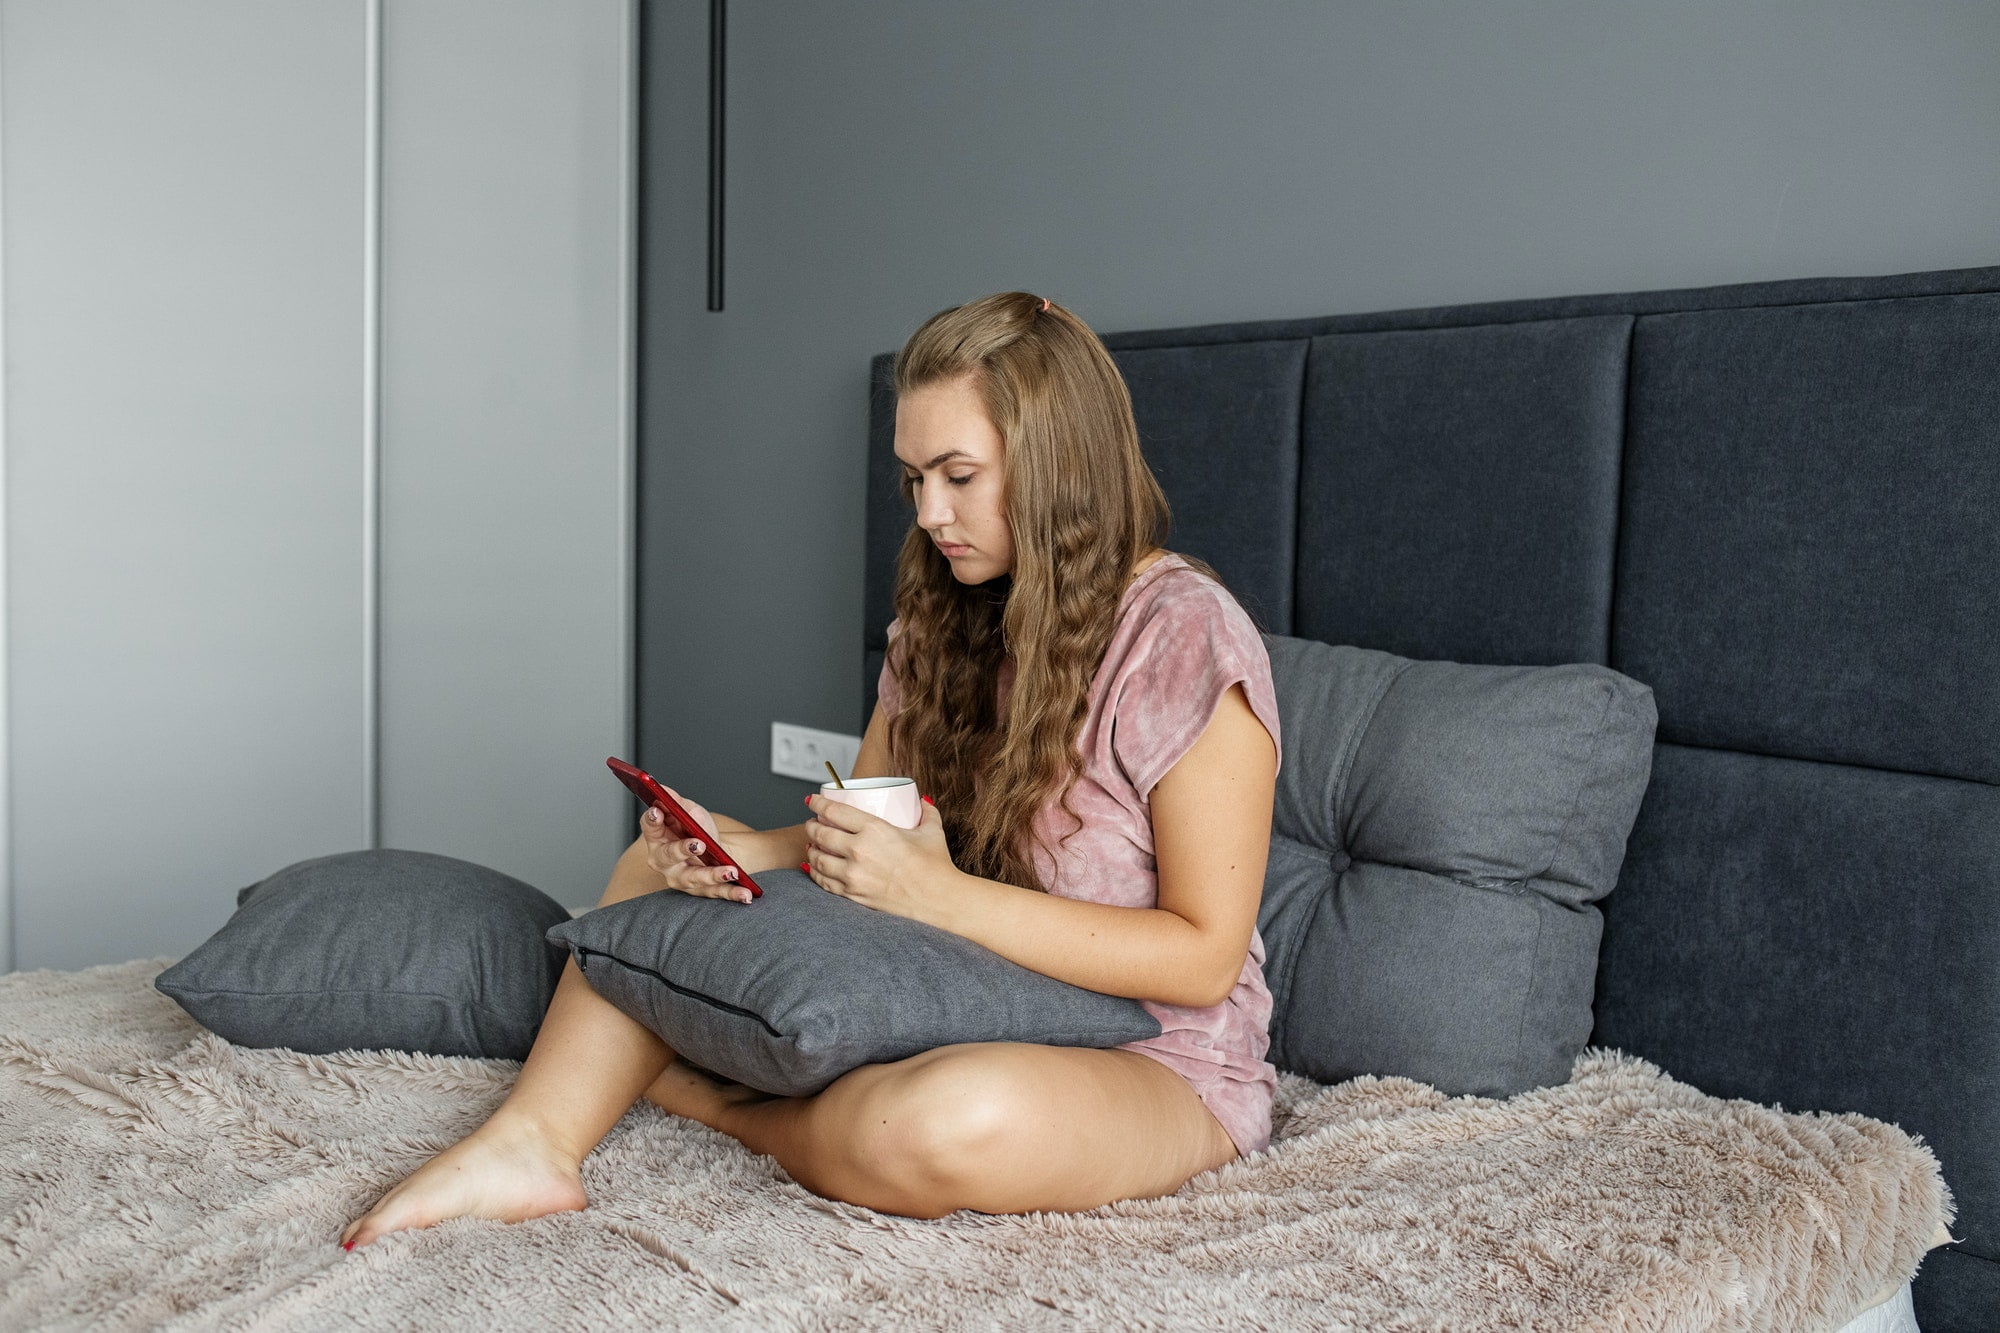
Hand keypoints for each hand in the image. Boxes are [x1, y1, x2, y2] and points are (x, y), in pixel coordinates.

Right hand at [640, 786, 748, 901]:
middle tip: (699, 843)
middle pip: (668, 856)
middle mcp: (665, 862)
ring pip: (694, 878)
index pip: (650, 828)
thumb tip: (663, 790)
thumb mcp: (689, 811)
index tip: (658, 812)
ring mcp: (683, 878)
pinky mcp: (702, 890)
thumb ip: (676, 802)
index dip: (652, 820)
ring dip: (712, 875)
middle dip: (683, 850)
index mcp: (657, 838)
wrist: (716, 850)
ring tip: (731, 871)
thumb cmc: (697, 830)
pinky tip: (745, 894)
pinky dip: (732, 893)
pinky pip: (717, 892)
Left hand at [802, 792, 958, 922]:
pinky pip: (824, 881)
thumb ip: (926, 812)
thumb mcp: (932, 831)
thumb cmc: (936, 867)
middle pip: (820, 834)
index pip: (835, 812)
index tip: (813, 800)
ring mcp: (854, 875)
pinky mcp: (853, 895)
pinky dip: (816, 872)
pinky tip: (816, 867)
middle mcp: (859, 851)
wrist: (939, 901)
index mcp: (875, 830)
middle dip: (811, 826)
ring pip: (818, 859)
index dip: (818, 803)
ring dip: (811, 849)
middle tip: (812, 823)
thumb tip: (922, 801)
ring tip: (812, 844)